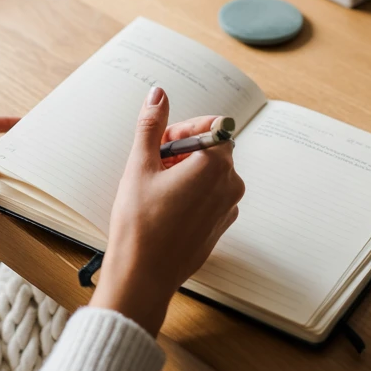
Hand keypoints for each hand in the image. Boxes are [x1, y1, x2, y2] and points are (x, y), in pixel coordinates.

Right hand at [90, 87, 243, 336]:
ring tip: (155, 186)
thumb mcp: (140, 166)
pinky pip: (210, 196)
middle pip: (212, 148)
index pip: (213, 126)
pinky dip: (191, 192)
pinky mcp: (220, 225)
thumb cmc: (140, 224)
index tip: (163, 141)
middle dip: (183, 148)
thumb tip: (158, 94)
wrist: (143, 276)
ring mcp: (228, 208)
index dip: (185, 128)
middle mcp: (229, 185)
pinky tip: (164, 205)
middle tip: (153, 162)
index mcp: (215, 166)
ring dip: (186, 170)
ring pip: (211, 173)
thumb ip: (152, 126)